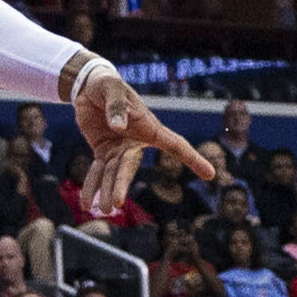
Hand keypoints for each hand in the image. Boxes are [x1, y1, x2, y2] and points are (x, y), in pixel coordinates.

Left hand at [69, 60, 212, 218]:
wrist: (88, 87)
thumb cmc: (107, 85)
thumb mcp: (112, 88)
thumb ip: (116, 105)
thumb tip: (118, 127)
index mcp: (148, 126)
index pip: (174, 144)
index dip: (192, 158)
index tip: (210, 175)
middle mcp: (135, 141)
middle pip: (129, 167)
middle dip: (121, 184)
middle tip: (116, 203)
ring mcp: (118, 149)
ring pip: (111, 173)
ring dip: (105, 190)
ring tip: (104, 211)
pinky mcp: (102, 151)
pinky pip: (97, 171)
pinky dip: (91, 185)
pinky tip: (86, 203)